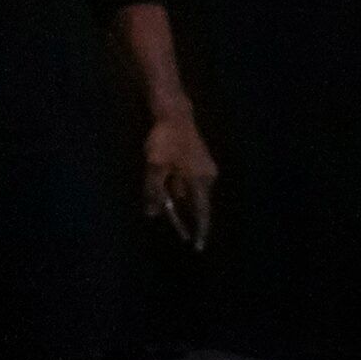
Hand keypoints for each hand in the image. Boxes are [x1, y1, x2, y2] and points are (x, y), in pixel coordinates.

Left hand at [142, 111, 218, 249]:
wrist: (173, 113)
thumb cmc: (165, 141)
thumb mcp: (156, 167)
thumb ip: (155, 192)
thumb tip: (153, 214)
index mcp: (201, 180)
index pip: (202, 212)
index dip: (199, 230)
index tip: (197, 246)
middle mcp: (207, 176)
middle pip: (194, 202)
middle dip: (182, 213)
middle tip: (169, 220)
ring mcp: (203, 168)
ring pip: (187, 190)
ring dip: (175, 196)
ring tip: (159, 192)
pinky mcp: (196, 161)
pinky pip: (185, 180)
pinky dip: (175, 185)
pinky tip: (162, 180)